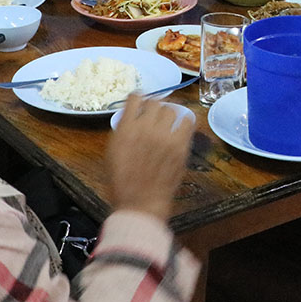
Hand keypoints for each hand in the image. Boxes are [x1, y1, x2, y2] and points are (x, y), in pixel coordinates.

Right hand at [107, 94, 193, 220]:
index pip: (135, 97)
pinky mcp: (180, 146)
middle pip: (155, 102)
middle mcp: (145, 128)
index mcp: (126, 129)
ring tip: (167, 122)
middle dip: (153, 107)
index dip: (138, 98)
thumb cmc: (121, 181)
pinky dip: (184, 121)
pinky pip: (188, 121)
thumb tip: (133, 116)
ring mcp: (165, 136)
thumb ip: (123, 130)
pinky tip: (180, 127)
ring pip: (171, 110)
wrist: (140, 203)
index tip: (140, 102)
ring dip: (168, 114)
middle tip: (154, 116)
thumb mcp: (112, 151)